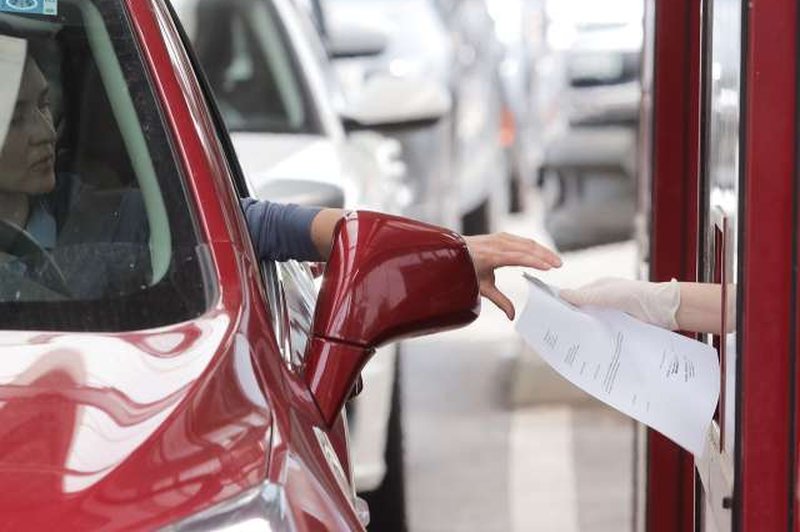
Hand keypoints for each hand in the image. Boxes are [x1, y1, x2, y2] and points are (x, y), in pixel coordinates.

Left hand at [464, 232, 561, 319]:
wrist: (453, 252)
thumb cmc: (466, 270)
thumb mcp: (482, 287)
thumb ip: (500, 301)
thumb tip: (512, 316)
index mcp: (491, 256)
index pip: (517, 256)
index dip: (534, 261)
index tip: (549, 267)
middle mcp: (496, 244)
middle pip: (526, 247)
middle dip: (544, 255)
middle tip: (559, 265)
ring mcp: (499, 238)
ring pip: (526, 242)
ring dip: (542, 250)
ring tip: (555, 260)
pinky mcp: (502, 236)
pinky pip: (522, 240)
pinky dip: (535, 247)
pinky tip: (543, 253)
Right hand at [559, 277, 680, 329]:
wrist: (662, 309)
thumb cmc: (634, 295)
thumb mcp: (604, 294)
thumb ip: (582, 296)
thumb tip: (560, 294)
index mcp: (600, 288)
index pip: (578, 296)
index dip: (567, 305)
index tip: (555, 316)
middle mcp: (607, 300)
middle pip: (586, 311)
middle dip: (577, 320)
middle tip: (562, 332)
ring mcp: (615, 313)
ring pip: (596, 322)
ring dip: (589, 329)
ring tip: (575, 341)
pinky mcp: (622, 325)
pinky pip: (607, 331)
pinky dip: (601, 336)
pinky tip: (593, 343)